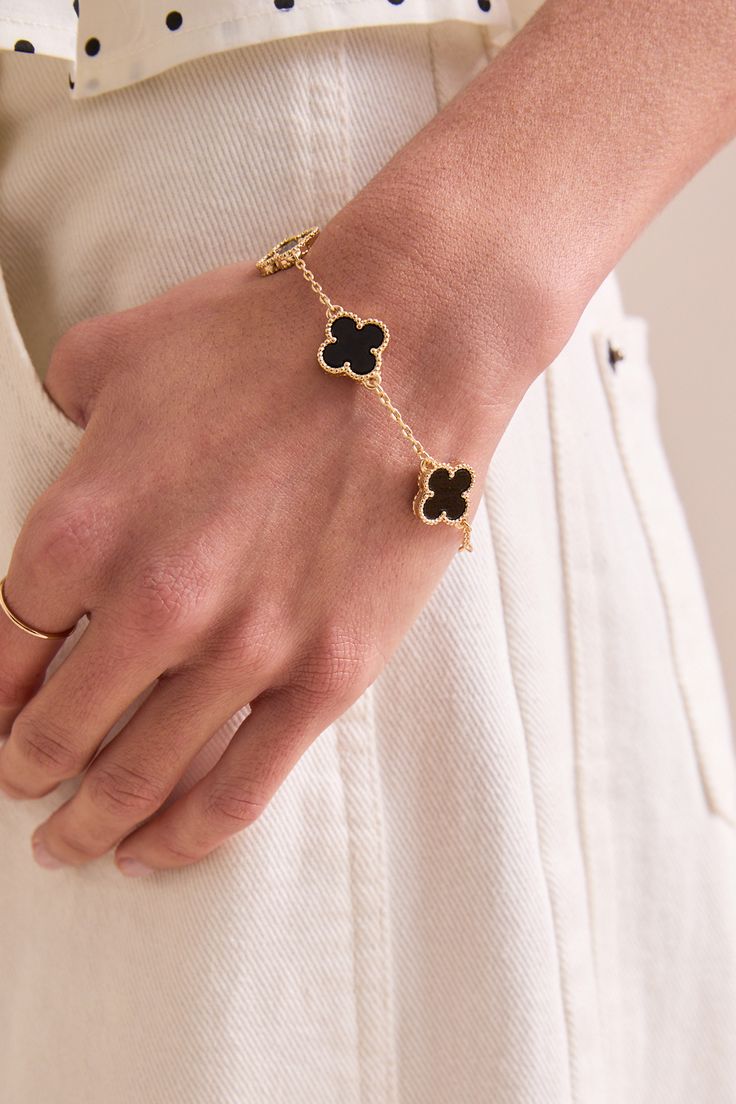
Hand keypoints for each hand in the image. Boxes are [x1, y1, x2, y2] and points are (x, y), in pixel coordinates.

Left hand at [0, 216, 535, 874]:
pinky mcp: (324, 675)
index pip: (3, 648)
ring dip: (92, 824)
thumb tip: (67, 436)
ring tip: (75, 845)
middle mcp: (151, 603)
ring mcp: (243, 649)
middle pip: (59, 729)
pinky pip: (239, 790)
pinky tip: (154, 852)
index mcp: (83, 524)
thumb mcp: (122, 350)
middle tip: (22, 786)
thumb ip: (66, 407)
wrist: (406, 343)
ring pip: (140, 778)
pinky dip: (184, 836)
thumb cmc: (264, 337)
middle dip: (27, 770)